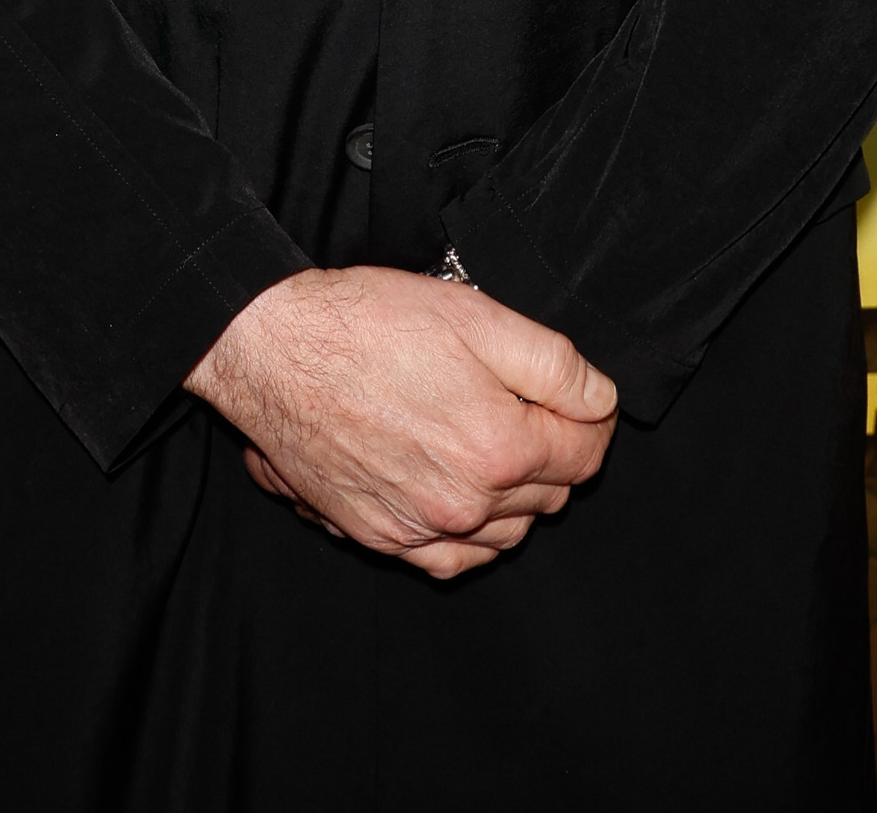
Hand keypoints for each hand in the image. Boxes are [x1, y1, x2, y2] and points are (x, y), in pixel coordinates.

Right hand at [183, 266, 617, 579]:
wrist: (274, 349)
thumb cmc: (368, 324)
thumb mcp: (477, 315)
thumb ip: (556, 364)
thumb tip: (602, 400)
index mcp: (499, 447)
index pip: (586, 454)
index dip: (593, 420)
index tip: (581, 398)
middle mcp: (465, 503)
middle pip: (550, 494)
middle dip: (553, 451)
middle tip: (527, 404)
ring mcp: (420, 528)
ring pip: (506, 532)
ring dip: (516, 495)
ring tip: (492, 441)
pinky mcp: (380, 536)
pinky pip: (452, 561)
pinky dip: (473, 537)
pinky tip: (464, 500)